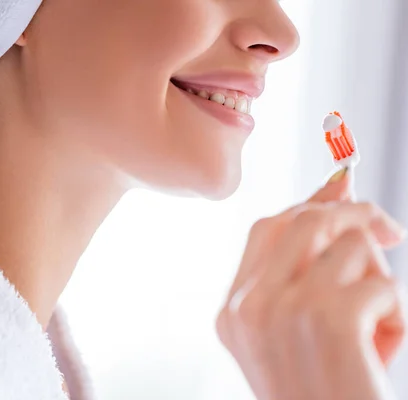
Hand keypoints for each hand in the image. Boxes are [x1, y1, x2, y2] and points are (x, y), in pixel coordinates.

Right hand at [217, 170, 406, 399]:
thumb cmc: (325, 394)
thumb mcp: (300, 330)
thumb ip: (307, 263)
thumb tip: (340, 182)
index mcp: (234, 308)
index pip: (268, 226)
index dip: (312, 202)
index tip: (347, 189)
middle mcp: (249, 304)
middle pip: (307, 219)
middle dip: (357, 216)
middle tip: (391, 234)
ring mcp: (284, 310)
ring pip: (352, 245)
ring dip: (381, 281)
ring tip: (375, 329)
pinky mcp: (328, 321)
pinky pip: (383, 283)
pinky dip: (399, 315)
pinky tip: (384, 351)